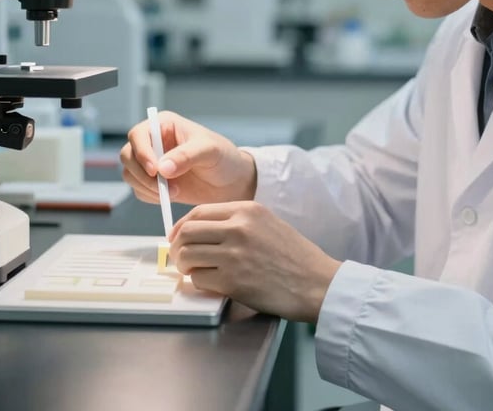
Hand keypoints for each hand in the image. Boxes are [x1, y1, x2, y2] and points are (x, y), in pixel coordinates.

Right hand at [120, 110, 256, 205]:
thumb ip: (186, 156)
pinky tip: (172, 196)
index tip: (154, 170)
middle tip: (164, 187)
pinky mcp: (153, 182)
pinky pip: (139, 191)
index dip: (141, 152)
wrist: (231, 182)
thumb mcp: (209, 151)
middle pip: (128, 156)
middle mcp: (153, 142)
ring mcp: (151, 162)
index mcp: (164, 125)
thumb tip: (162, 168)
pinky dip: (151, 196)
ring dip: (147, 187)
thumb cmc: (223, 158)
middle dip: (142, 174)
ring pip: (130, 174)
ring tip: (174, 192)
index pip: (138, 134)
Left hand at [169, 201, 341, 322]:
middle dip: (176, 247)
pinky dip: (199, 283)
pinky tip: (211, 283)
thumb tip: (200, 230)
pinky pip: (199, 279)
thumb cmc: (293, 256)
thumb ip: (236, 221)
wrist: (316, 283)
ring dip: (184, 266)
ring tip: (193, 271)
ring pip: (187, 255)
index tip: (176, 237)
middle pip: (187, 232)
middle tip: (179, 258)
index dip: (181, 226)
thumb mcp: (267, 223)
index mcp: (246, 209)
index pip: (198, 212)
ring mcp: (234, 254)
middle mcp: (238, 227)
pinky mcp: (232, 281)